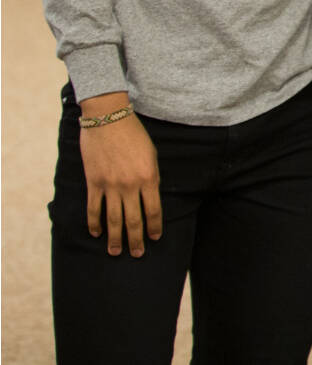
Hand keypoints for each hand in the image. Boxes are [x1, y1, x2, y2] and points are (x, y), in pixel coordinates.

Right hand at [76, 93, 161, 256]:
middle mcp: (130, 185)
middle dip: (136, 240)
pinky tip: (96, 233)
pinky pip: (94, 208)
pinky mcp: (93, 183)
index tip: (154, 238)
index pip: (154, 210)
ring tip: (116, 251)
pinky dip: (94, 223)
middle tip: (137, 254)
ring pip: (113, 219)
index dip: (154, 227)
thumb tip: (150, 197)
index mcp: (149, 178)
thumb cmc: (134, 135)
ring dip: (115, 238)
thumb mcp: (151, 155)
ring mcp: (110, 186)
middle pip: (134, 220)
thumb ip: (151, 177)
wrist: (109, 119)